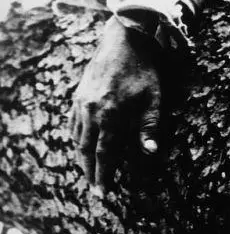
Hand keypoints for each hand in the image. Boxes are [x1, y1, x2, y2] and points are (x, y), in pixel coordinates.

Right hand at [69, 17, 161, 188]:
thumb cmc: (144, 71)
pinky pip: (72, 124)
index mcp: (111, 115)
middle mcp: (91, 111)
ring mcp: (81, 103)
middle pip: (85, 150)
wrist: (124, 41)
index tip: (104, 193)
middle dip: (90, 172)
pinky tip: (81, 145)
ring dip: (81, 158)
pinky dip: (75, 139)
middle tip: (95, 190)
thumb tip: (150, 152)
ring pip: (76, 138)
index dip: (104, 175)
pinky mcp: (77, 95)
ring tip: (89, 172)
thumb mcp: (153, 99)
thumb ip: (150, 126)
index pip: (104, 154)